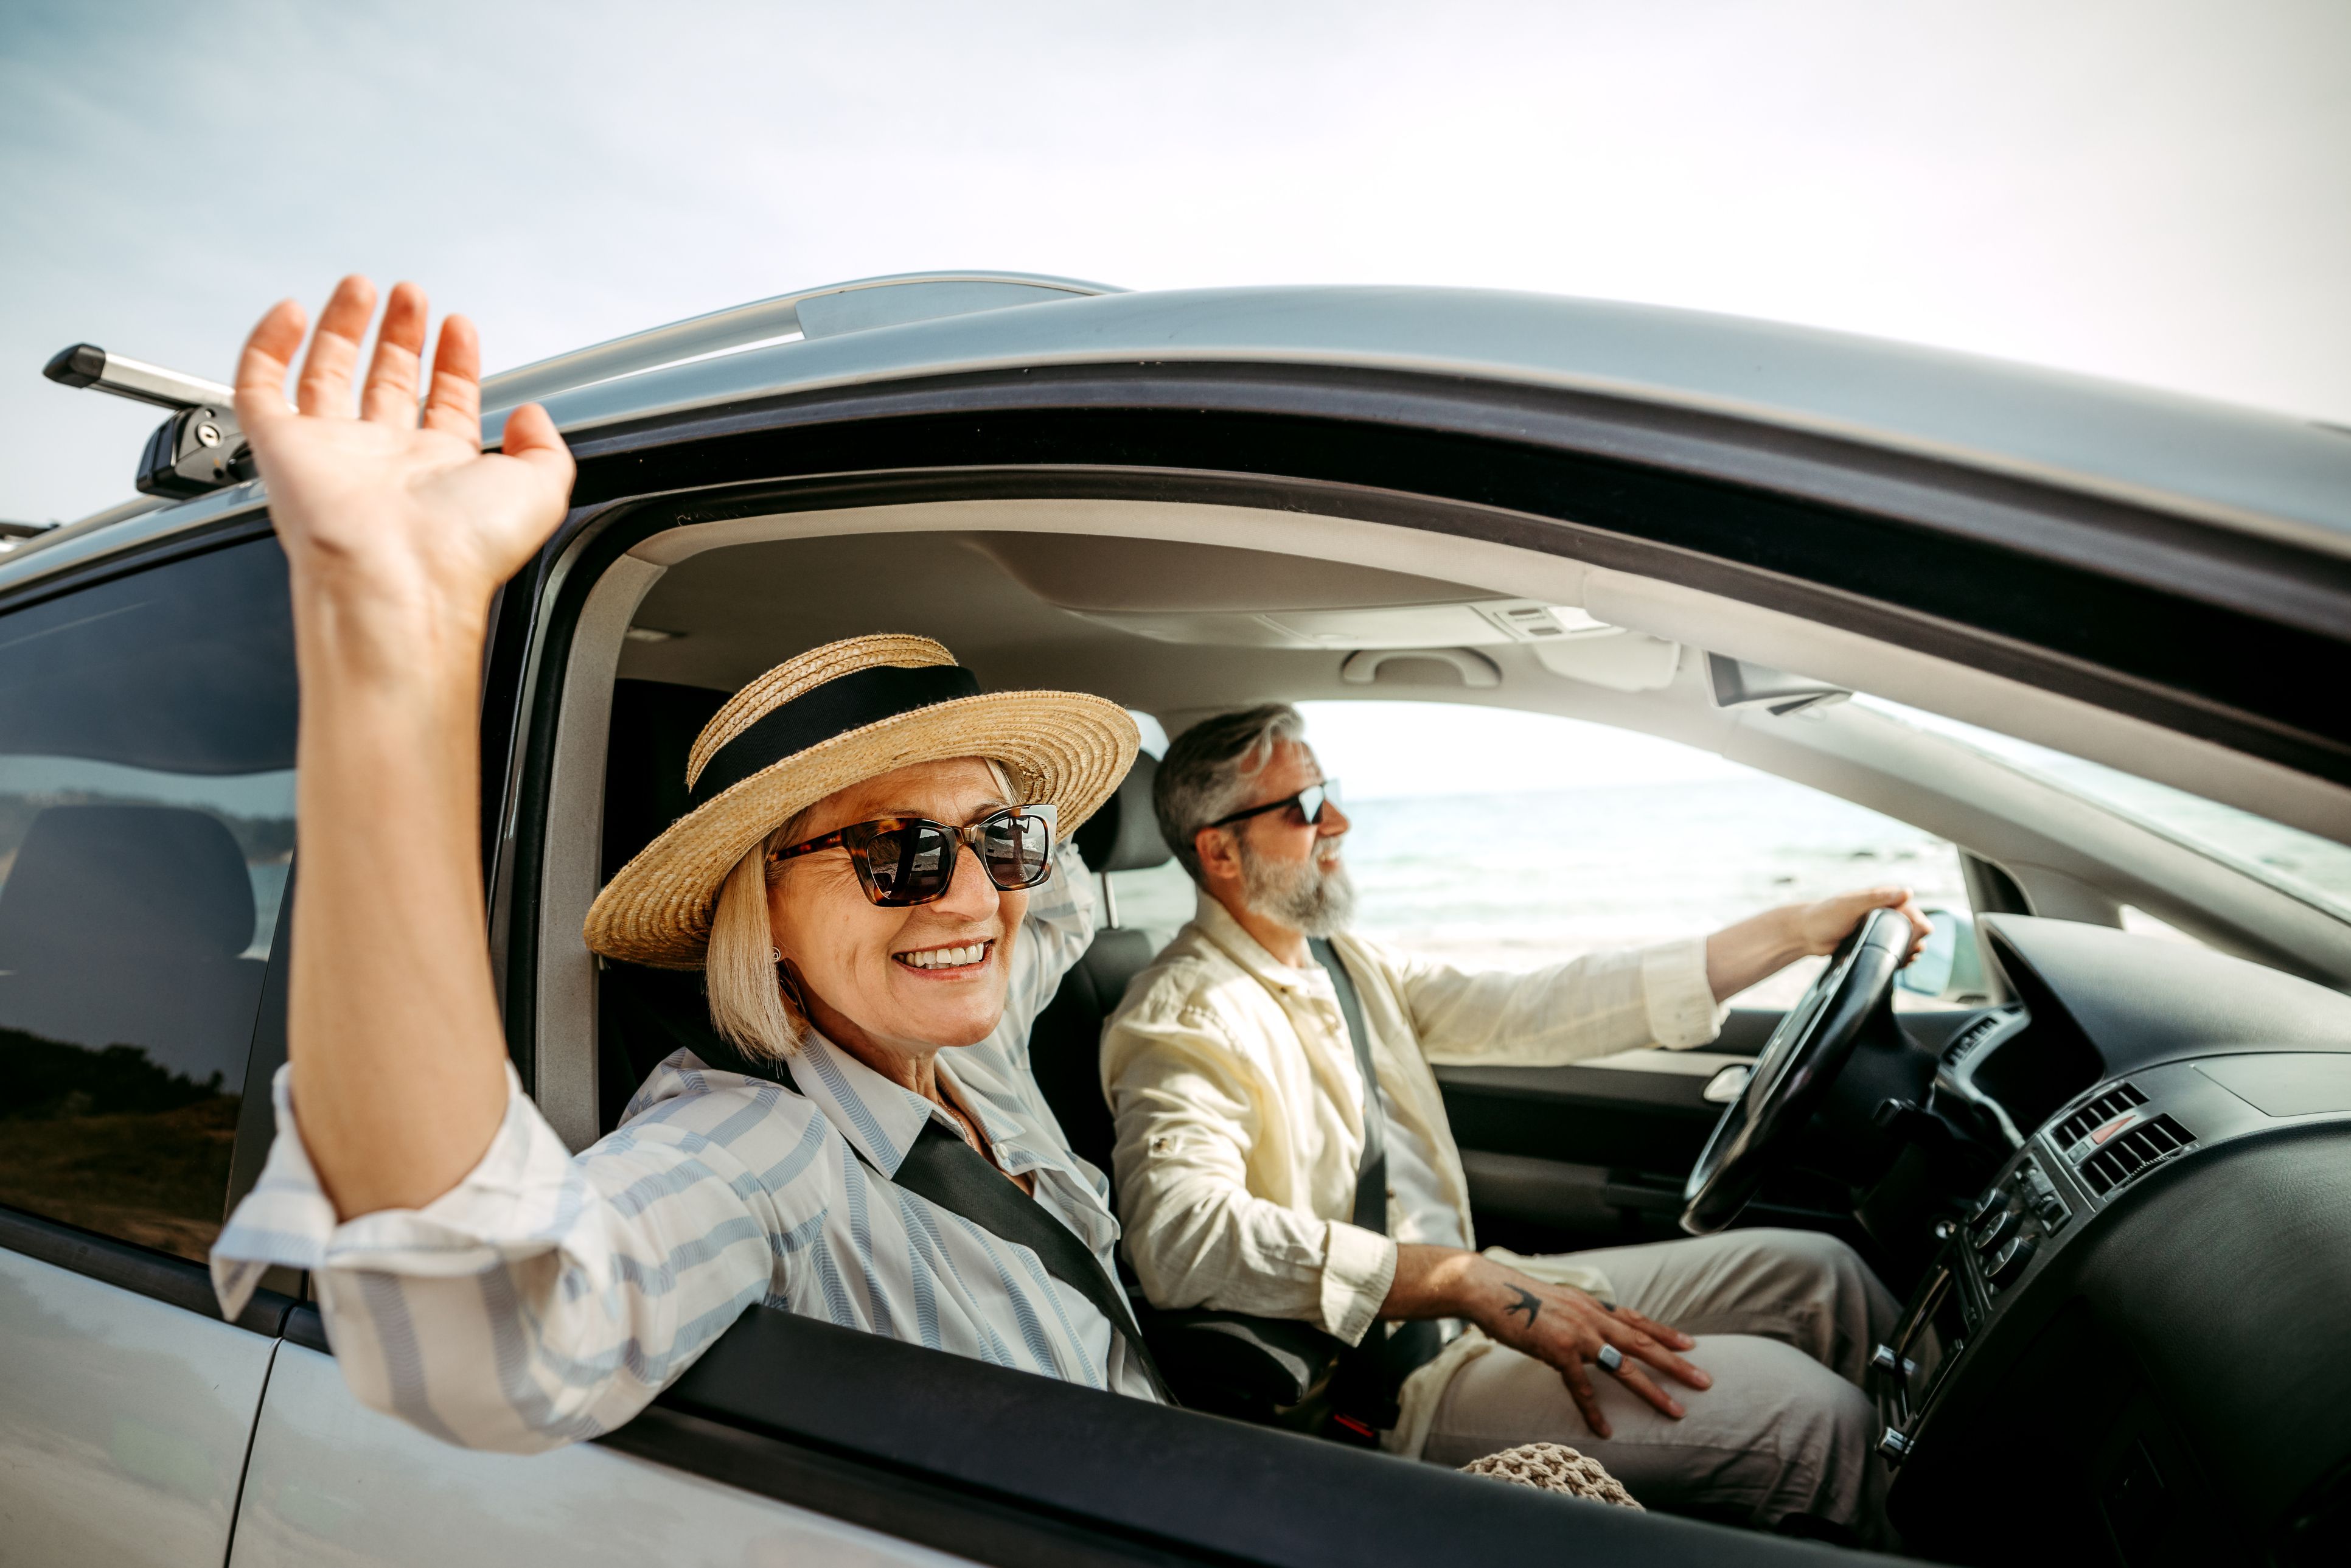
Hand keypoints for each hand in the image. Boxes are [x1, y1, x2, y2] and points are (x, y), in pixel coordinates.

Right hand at [235, 275, 573, 666]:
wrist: (398, 579)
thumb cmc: (464, 549)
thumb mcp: (542, 490)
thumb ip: (547, 448)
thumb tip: (532, 416)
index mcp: (442, 472)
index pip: (445, 403)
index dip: (454, 362)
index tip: (458, 326)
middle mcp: (385, 463)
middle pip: (388, 383)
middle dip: (400, 335)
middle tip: (410, 296)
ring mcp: (331, 454)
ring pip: (328, 376)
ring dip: (344, 327)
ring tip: (362, 288)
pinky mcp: (280, 449)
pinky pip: (262, 389)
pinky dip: (270, 347)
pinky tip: (292, 314)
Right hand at [1467, 1259, 1710, 1438]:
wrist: (1487, 1288)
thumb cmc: (1515, 1296)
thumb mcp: (1557, 1300)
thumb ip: (1578, 1314)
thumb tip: (1589, 1324)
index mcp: (1592, 1305)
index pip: (1637, 1320)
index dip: (1665, 1333)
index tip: (1692, 1344)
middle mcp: (1592, 1318)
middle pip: (1643, 1344)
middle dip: (1676, 1364)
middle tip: (1704, 1381)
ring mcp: (1577, 1335)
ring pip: (1624, 1366)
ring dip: (1652, 1390)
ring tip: (1675, 1410)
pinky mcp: (1558, 1351)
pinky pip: (1580, 1386)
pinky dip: (1593, 1409)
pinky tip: (1604, 1429)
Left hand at [1792, 886, 1932, 966]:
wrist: (1805, 934)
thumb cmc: (1824, 916)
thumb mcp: (1850, 905)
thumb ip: (1877, 898)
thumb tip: (1907, 892)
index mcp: (1882, 899)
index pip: (1914, 912)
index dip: (1918, 927)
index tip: (1913, 940)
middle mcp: (1884, 913)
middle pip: (1914, 930)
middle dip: (1915, 943)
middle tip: (1907, 955)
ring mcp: (1879, 929)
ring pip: (1905, 942)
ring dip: (1909, 952)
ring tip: (1903, 961)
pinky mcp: (1872, 943)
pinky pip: (1891, 952)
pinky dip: (1898, 959)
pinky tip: (1898, 965)